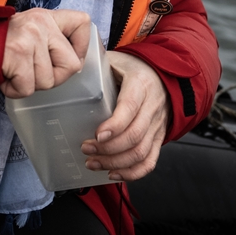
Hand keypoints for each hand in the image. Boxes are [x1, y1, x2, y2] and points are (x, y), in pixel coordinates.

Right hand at [0, 8, 90, 97]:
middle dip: (54, 77)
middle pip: (72, 65)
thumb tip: (73, 62)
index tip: (69, 56)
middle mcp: (41, 24)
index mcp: (46, 17)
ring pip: (48, 81)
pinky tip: (6, 77)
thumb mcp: (28, 30)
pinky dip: (15, 90)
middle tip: (32, 72)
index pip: (83, 22)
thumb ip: (49, 40)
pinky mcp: (18, 55)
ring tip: (14, 70)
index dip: (82, 46)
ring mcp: (30, 39)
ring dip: (29, 84)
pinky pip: (28, 88)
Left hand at [80, 51, 168, 180]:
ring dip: (115, 163)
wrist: (164, 75)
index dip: (114, 125)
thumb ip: (97, 65)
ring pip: (141, 152)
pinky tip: (113, 174)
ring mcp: (157, 125)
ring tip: (92, 163)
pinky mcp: (158, 138)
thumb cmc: (134, 69)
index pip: (129, 108)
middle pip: (134, 135)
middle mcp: (152, 107)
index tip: (96, 135)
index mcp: (140, 85)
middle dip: (108, 148)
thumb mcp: (117, 61)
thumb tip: (71, 69)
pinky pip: (149, 161)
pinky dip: (132, 173)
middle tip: (85, 149)